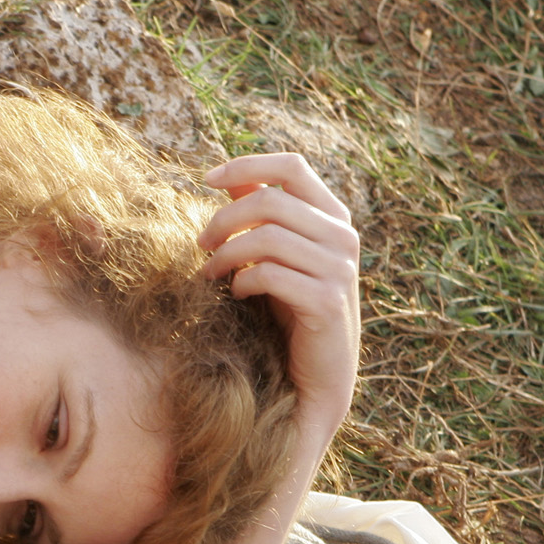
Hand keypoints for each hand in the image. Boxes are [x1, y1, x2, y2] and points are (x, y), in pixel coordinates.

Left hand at [198, 154, 361, 448]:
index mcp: (333, 218)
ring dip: (227, 254)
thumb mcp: (275, 258)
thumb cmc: (290, 314)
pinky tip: (237, 294)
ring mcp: (339, 270)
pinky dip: (243, 281)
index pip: (292, 167)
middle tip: (200, 245)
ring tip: (211, 273)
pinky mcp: (326, 302)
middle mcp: (343, 237)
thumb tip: (229, 178)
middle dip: (224, 220)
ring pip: (267, 237)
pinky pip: (271, 275)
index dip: (247, 165)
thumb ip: (259, 218)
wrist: (314, 379)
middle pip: (271, 201)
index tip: (206, 179)